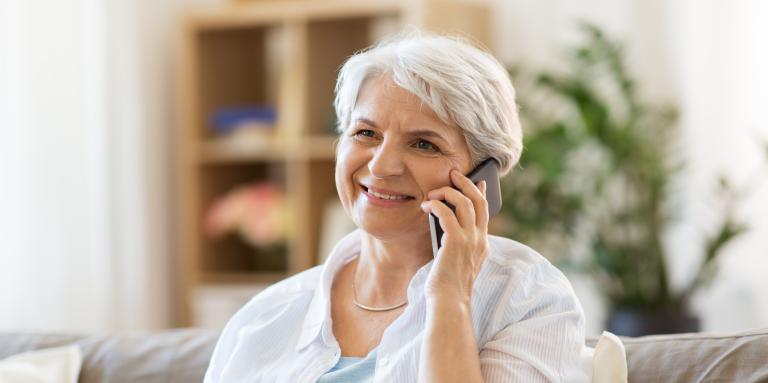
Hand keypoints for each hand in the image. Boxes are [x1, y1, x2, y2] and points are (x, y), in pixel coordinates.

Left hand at [420, 169, 488, 305]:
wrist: (449, 303)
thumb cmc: (447, 285)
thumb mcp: (456, 261)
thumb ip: (457, 243)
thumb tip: (445, 222)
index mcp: (482, 244)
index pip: (485, 212)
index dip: (481, 194)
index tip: (478, 182)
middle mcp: (480, 239)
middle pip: (478, 201)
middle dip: (466, 183)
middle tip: (453, 174)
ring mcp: (470, 240)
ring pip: (464, 202)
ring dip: (447, 192)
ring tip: (433, 192)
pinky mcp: (456, 242)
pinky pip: (447, 213)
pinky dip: (436, 205)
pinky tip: (426, 207)